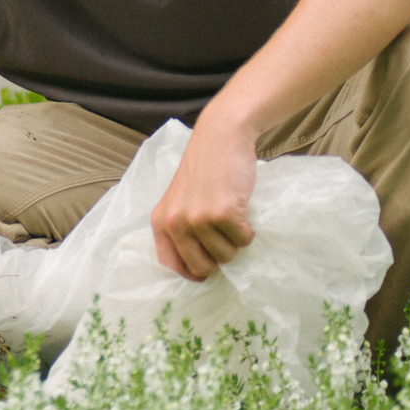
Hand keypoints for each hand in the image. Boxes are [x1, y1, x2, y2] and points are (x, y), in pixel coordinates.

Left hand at [150, 115, 256, 280]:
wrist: (221, 137)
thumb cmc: (205, 169)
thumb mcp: (180, 200)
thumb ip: (182, 229)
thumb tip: (198, 271)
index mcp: (161, 221)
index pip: (170, 265)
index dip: (192, 272)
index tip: (207, 270)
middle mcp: (175, 223)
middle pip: (201, 267)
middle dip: (218, 258)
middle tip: (224, 237)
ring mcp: (198, 218)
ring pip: (225, 256)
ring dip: (235, 242)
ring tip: (232, 218)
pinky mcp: (223, 213)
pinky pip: (243, 240)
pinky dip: (248, 231)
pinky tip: (243, 211)